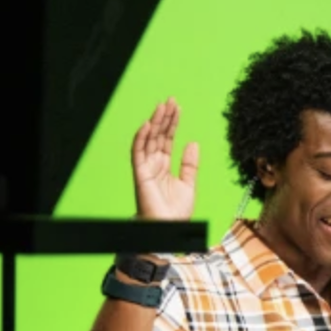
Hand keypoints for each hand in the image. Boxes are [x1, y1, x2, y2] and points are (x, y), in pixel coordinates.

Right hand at [131, 98, 199, 221]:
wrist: (169, 229)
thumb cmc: (176, 212)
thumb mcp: (189, 183)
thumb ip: (190, 164)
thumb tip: (193, 143)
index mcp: (165, 166)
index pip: (167, 139)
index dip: (172, 123)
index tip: (177, 107)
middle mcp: (154, 164)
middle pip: (158, 136)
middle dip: (164, 118)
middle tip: (170, 100)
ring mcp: (146, 168)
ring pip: (149, 140)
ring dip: (155, 123)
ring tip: (162, 106)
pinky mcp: (140, 174)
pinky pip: (138, 153)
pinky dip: (141, 138)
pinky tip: (148, 124)